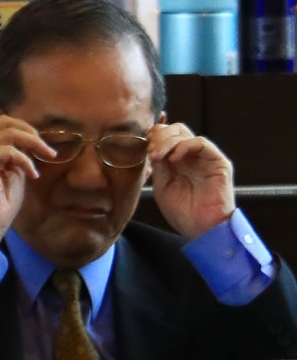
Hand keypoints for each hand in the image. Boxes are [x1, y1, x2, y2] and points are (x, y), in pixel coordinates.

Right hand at [0, 115, 50, 243]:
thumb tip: (31, 143)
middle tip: (46, 149)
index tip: (41, 147)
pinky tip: (32, 174)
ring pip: (8, 132)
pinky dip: (25, 161)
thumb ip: (16, 156)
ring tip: (47, 156)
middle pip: (3, 121)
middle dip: (29, 131)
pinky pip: (9, 150)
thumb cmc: (1, 205)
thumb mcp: (13, 173)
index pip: (1, 125)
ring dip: (33, 143)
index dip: (24, 130)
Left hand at [147, 121, 235, 242]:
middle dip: (158, 136)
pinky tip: (173, 159)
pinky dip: (184, 146)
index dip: (152, 135)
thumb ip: (157, 165)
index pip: (165, 135)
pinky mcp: (218, 162)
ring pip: (184, 133)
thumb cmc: (183, 212)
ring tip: (157, 156)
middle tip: (150, 151)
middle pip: (174, 129)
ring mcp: (205, 158)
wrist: (203, 230)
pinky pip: (201, 143)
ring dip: (167, 141)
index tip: (140, 144)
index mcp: (177, 160)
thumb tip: (148, 145)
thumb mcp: (161, 185)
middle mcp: (191, 156)